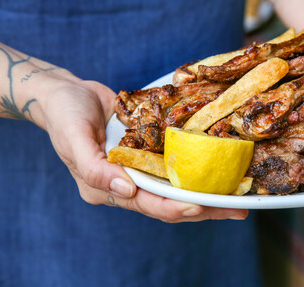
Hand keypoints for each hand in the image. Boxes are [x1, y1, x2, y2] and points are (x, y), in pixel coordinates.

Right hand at [40, 74, 247, 221]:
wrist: (67, 94)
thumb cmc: (65, 114)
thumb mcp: (73, 137)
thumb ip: (95, 167)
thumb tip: (126, 190)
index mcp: (105, 188)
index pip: (147, 204)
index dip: (175, 208)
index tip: (201, 206)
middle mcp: (126, 185)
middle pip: (170, 203)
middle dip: (204, 208)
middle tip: (236, 209)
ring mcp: (139, 170)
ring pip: (177, 188)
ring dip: (207, 193)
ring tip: (238, 197)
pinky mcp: (148, 153)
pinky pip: (175, 166)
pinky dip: (197, 170)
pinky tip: (221, 170)